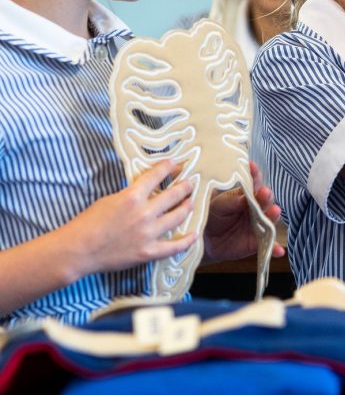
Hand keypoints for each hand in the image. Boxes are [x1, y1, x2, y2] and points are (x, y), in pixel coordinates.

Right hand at [62, 160, 196, 278]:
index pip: (157, 175)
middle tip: (191, 182)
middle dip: (185, 186)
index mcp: (133, 196)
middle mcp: (144, 212)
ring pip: (178, 217)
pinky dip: (186, 241)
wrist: (78, 250)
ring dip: (187, 207)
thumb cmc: (88, 222)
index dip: (169, 167)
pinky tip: (195, 234)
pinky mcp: (148, 252)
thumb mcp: (110, 199)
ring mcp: (148, 233)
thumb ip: (131, 194)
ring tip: (192, 202)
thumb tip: (146, 190)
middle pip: (173, 195)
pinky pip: (173, 247)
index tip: (176, 163)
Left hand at [203, 161, 284, 262]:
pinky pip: (267, 245)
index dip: (254, 175)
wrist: (205, 240)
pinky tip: (279, 251)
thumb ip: (231, 201)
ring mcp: (258, 225)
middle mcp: (256, 209)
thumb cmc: (212, 216)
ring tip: (275, 211)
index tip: (252, 166)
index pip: (253, 184)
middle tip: (265, 193)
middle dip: (266, 196)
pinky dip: (274, 248)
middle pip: (264, 201)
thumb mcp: (218, 205)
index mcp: (246, 196)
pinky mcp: (256, 242)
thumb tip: (244, 198)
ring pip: (269, 220)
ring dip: (273, 215)